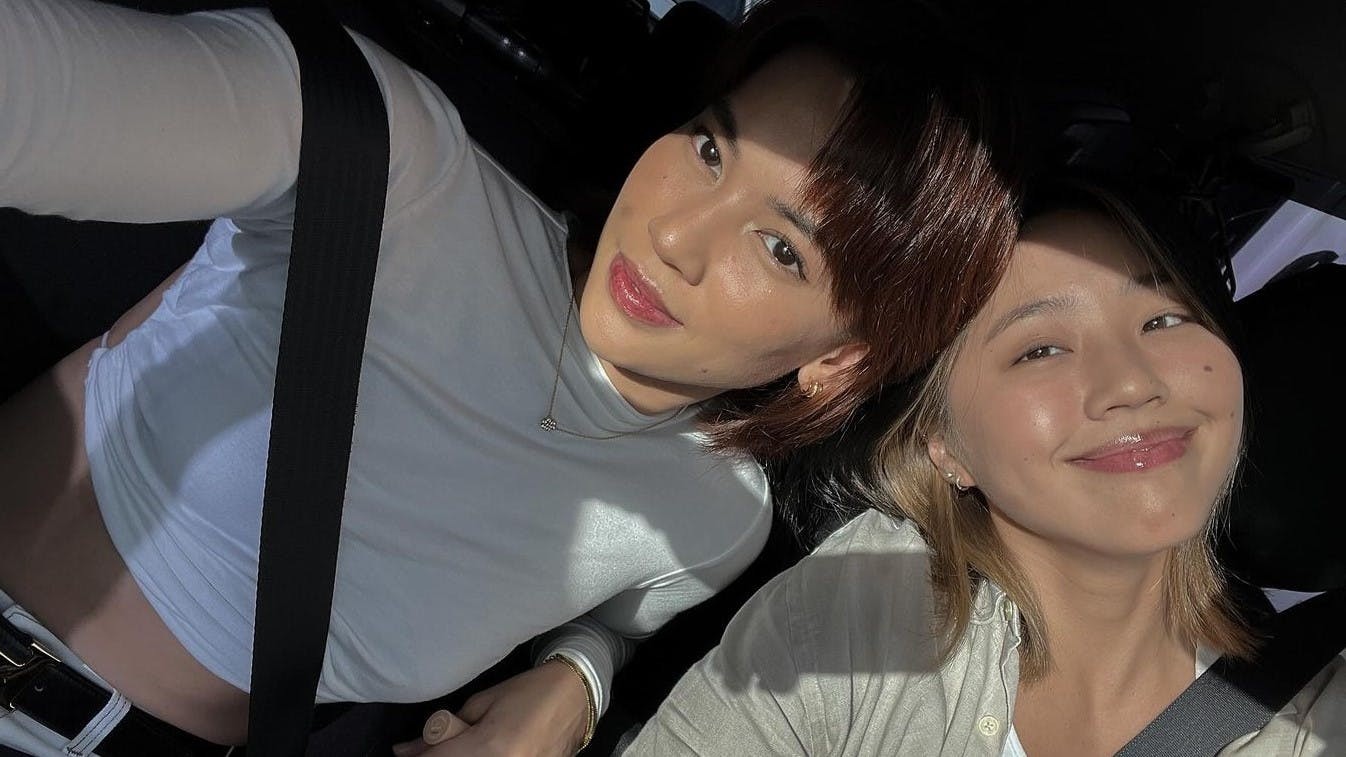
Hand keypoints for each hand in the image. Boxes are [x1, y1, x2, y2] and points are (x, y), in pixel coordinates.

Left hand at [392, 659, 591, 756]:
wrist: (575, 696)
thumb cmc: (527, 692)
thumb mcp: (481, 703)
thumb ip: (443, 731)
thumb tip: (408, 750)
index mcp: (490, 746)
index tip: (407, 752)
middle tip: (438, 748)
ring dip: (463, 755)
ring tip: (471, 743)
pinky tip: (489, 748)